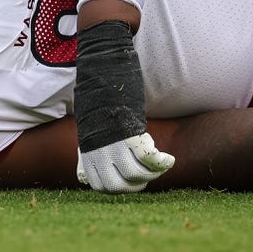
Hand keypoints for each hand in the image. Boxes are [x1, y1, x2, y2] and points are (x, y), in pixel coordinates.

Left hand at [73, 20, 175, 192]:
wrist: (102, 63)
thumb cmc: (98, 89)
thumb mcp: (87, 123)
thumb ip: (89, 146)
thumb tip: (84, 173)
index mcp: (87, 148)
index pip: (98, 185)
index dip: (117, 189)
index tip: (129, 182)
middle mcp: (99, 149)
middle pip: (118, 186)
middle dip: (136, 186)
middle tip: (148, 177)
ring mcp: (114, 141)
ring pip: (135, 175)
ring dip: (152, 175)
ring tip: (160, 166)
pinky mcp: (130, 130)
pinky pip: (148, 158)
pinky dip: (161, 163)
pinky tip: (168, 159)